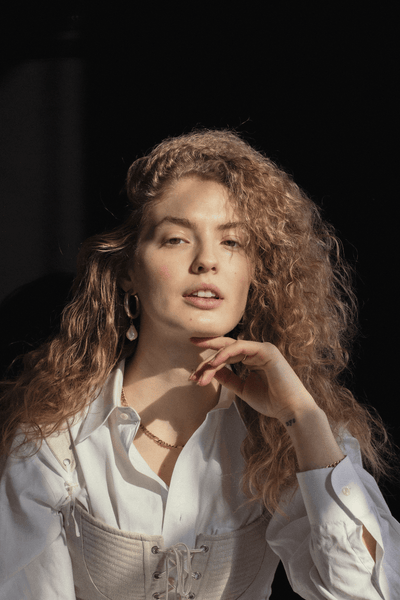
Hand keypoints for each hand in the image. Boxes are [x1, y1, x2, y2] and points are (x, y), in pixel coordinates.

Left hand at [189, 337, 317, 422]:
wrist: (291, 410)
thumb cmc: (271, 401)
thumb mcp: (242, 389)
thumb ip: (228, 378)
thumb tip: (210, 370)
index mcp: (251, 358)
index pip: (226, 355)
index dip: (209, 362)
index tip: (194, 374)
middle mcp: (256, 350)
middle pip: (226, 348)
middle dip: (207, 349)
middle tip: (191, 349)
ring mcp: (262, 349)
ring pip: (230, 348)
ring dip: (214, 360)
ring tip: (201, 373)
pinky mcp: (266, 350)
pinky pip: (241, 348)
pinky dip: (226, 354)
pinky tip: (214, 363)